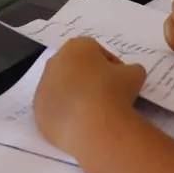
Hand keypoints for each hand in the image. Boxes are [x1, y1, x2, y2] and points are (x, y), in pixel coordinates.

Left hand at [33, 37, 146, 152]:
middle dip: (89, 77)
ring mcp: (43, 88)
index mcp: (76, 47)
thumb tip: (127, 74)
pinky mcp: (39, 112)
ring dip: (75, 96)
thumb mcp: (135, 73)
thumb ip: (130, 69)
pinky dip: (66, 114)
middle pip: (74, 67)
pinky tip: (81, 124)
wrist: (93, 125)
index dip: (110, 64)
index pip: (95, 50)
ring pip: (62, 88)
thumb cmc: (114, 91)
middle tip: (107, 94)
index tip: (121, 79)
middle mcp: (54, 62)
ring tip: (94, 112)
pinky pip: (55, 110)